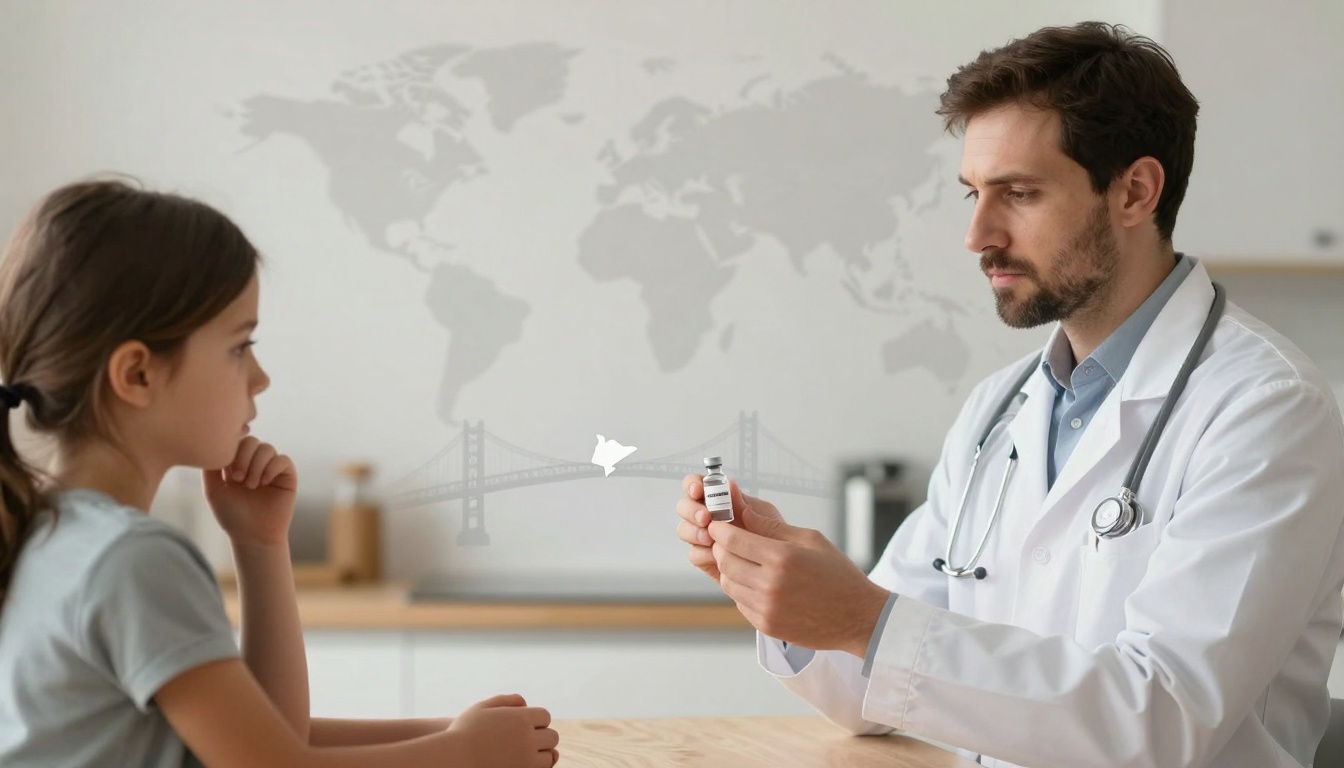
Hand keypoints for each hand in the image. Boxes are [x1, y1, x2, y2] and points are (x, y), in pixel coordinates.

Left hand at [202, 437, 296, 547]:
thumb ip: (210, 468)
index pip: (235, 441)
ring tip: (250, 485)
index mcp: (236, 463)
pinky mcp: (287, 475)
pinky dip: (272, 468)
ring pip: (267, 448)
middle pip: (251, 440)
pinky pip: (283, 459)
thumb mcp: (213, 490)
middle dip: (243, 457)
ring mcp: (271, 468)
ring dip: (256, 465)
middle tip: (238, 479)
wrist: (253, 536)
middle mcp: (254, 462)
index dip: (231, 450)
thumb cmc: (232, 516)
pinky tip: (264, 483)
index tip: (226, 471)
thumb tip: (211, 445)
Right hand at [447, 694, 558, 766]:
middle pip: (551, 736)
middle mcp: (528, 738)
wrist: (452, 760)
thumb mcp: (482, 708)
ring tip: (526, 753)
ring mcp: (527, 760)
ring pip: (549, 756)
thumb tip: (525, 703)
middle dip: (542, 737)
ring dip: (541, 754)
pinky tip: (522, 763)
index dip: (537, 720)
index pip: (544, 716)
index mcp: (521, 718)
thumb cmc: (463, 733)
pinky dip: (536, 767)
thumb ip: (505, 701)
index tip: (527, 725)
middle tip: (530, 740)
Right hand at [676, 475, 782, 582]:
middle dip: (691, 510)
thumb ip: (746, 503)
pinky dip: (702, 553)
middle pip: (684, 506)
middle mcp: (708, 516)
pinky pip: (693, 554)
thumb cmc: (774, 536)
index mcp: (721, 500)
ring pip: (684, 530)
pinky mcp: (705, 559)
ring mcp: (704, 537)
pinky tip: (715, 555)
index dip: (692, 485)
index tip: (698, 490)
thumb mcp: (765, 515)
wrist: (781, 567)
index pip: (697, 485)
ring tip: (710, 538)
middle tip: (705, 517)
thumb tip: (730, 485)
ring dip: (693, 532)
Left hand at [708, 511, 890, 657]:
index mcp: (782, 558)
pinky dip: (742, 590)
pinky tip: (757, 583)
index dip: (719, 529)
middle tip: (729, 541)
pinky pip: (740, 602)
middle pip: (724, 561)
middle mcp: (770, 585)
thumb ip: (771, 526)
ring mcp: (767, 608)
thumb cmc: (838, 574)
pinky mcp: (766, 626)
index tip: (718, 525)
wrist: (858, 617)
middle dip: (721, 548)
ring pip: (728, 583)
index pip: (732, 540)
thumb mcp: (810, 539)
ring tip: (745, 562)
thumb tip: (742, 511)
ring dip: (730, 569)